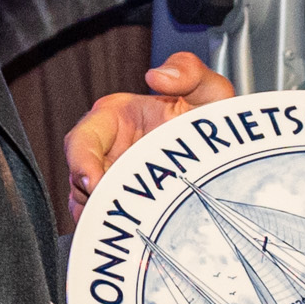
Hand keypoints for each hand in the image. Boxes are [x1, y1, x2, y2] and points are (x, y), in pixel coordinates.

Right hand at [64, 52, 234, 217]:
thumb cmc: (211, 120)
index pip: (80, 140)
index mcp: (114, 116)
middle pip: (78, 179)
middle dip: (91, 198)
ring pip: (87, 204)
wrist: (226, 154)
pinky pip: (106, 220)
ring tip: (130, 225)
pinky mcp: (123, 202)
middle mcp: (107, 147)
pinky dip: (116, 227)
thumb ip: (188, 71)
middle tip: (115, 212)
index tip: (95, 183)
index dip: (81, 162)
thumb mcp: (210, 89)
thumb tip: (157, 76)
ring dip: (103, 216)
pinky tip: (136, 232)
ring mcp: (113, 177)